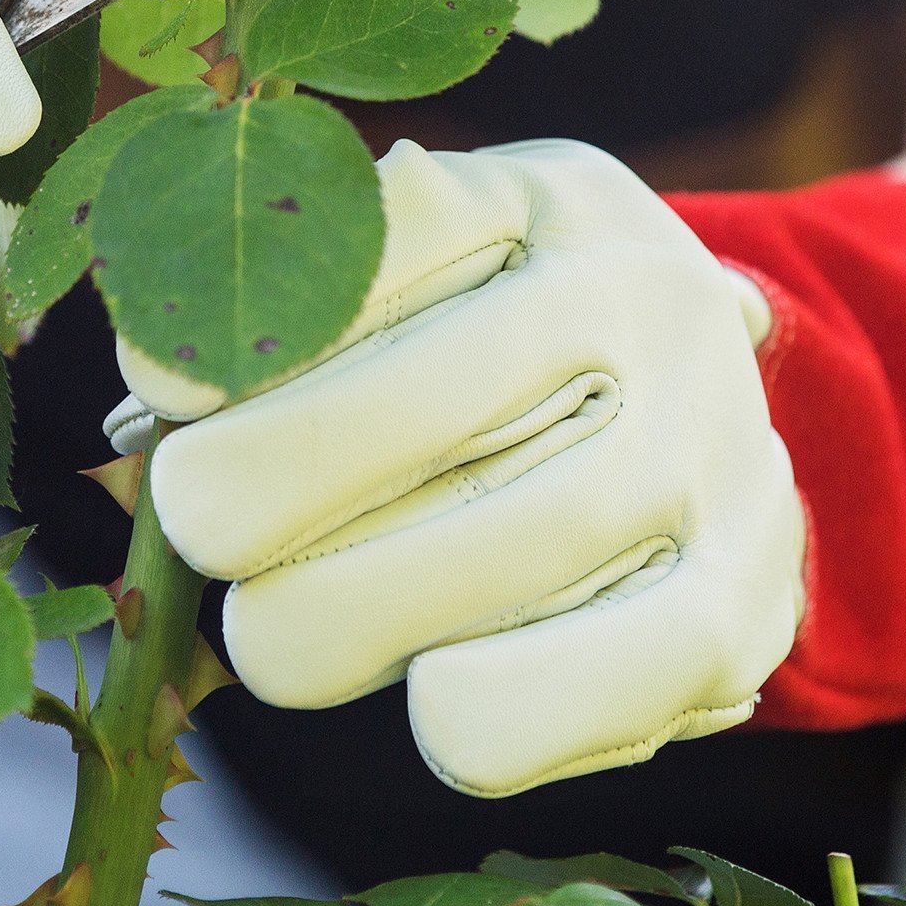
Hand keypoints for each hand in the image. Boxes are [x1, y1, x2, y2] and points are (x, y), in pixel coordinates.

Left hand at [106, 138, 803, 796]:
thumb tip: (153, 402)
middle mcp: (644, 297)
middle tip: (198, 530)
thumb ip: (289, 322)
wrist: (704, 412)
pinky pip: (643, 659)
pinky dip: (509, 706)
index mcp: (543, 197)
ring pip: (525, 538)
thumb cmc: (490, 347)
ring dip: (360, 609)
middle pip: (432, 399)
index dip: (251, 329)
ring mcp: (715, 438)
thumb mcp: (413, 281)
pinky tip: (434, 707)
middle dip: (276, 485)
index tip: (159, 396)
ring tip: (271, 637)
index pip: (386, 238)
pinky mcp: (751, 587)